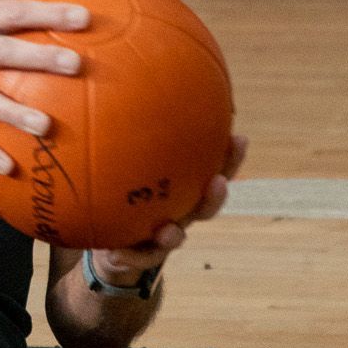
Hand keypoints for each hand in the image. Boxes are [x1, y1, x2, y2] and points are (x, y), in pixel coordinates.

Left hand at [88, 134, 247, 289]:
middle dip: (215, 196)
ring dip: (174, 235)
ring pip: (176, 238)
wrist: (109, 240)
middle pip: (206, 206)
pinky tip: (116, 252)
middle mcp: (178, 213)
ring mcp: (161, 237)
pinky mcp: (139, 257)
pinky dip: (128, 256)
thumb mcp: (118, 159)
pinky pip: (135, 258)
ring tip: (168, 230)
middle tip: (217, 183)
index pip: (211, 170)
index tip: (238, 138)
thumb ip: (122, 133)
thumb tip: (114, 89)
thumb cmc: (119, 192)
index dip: (229, 158)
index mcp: (181, 188)